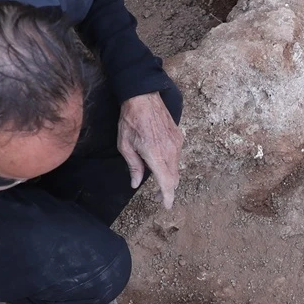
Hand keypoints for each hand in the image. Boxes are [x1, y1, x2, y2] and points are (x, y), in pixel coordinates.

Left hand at [117, 92, 184, 208]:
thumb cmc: (130, 121)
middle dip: (167, 190)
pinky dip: (171, 164)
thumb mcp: (125, 146)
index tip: (166, 205)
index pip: (167, 183)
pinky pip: (177, 156)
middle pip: (174, 178)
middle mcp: (170, 151)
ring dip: (169, 177)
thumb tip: (136, 183)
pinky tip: (160, 161)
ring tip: (157, 178)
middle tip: (157, 196)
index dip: (167, 197)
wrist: (143, 97)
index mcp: (155, 155)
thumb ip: (133, 166)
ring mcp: (176, 143)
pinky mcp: (178, 137)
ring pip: (176, 168)